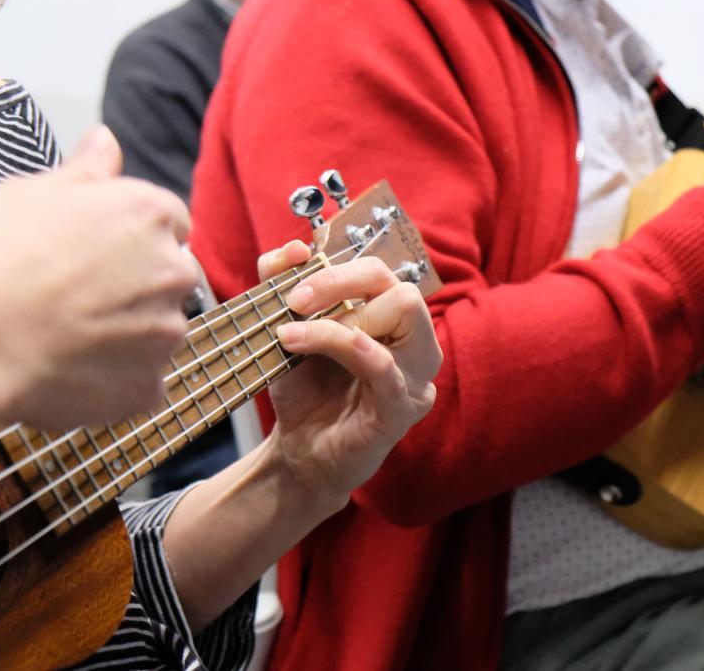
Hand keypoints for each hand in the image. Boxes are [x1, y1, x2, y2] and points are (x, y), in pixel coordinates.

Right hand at [0, 126, 195, 427]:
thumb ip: (86, 171)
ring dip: (129, 334)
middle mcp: (172, 271)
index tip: (98, 253)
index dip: (131, 238)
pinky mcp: (148, 387)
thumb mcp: (32, 194)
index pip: (169, 224)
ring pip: (159, 331)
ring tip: (66, 335)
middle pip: (170, 277)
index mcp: (150, 215)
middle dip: (137, 285)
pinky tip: (70, 371)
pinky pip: (142, 384)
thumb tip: (106, 141)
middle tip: (77, 296)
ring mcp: (165, 333)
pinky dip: (116, 382)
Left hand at [258, 240, 440, 509]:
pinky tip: (304, 346)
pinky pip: (387, 367)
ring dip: (340, 317)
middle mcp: (417, 344)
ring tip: (294, 335)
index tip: (290, 288)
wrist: (298, 455)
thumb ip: (286, 286)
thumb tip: (294, 248)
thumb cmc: (304, 392)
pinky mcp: (404, 408)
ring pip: (404, 313)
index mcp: (394, 322)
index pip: (381, 273)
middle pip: (402, 287)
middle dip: (342, 284)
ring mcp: (417, 377)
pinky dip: (346, 346)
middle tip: (295, 304)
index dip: (336, 270)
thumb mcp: (288, 330)